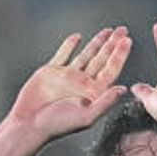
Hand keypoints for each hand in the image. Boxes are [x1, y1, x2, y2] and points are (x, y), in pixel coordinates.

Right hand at [6, 27, 130, 143]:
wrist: (29, 124)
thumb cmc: (57, 125)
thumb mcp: (86, 116)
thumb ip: (105, 102)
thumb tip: (122, 89)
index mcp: (92, 93)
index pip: (111, 70)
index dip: (120, 55)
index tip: (127, 41)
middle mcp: (82, 83)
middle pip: (102, 60)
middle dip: (112, 45)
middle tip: (123, 30)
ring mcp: (67, 77)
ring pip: (86, 55)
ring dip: (97, 42)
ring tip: (108, 31)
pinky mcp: (51, 72)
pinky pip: (63, 54)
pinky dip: (70, 45)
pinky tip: (77, 37)